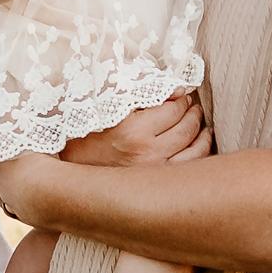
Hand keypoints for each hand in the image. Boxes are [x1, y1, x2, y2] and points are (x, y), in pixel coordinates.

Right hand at [55, 94, 207, 168]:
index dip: (180, 97)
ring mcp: (154, 172)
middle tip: (190, 104)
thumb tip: (175, 88)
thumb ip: (137, 92)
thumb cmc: (85, 134)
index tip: (180, 93)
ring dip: (201, 130)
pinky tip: (202, 140)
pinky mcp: (157, 184)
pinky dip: (202, 149)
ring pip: (195, 147)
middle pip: (187, 125)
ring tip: (198, 121)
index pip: (173, 107)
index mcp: (131, 130)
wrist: (69, 171)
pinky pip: (191, 165)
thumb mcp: (105, 106)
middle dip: (192, 110)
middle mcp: (145, 153)